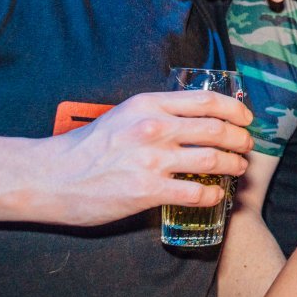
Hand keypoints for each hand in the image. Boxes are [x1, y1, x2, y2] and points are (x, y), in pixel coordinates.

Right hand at [45, 90, 253, 225]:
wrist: (49, 176)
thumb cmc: (86, 147)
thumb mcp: (124, 115)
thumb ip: (157, 113)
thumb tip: (192, 117)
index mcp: (149, 104)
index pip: (207, 100)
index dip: (235, 110)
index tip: (246, 119)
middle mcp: (154, 128)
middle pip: (217, 129)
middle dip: (240, 139)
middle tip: (246, 147)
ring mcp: (152, 159)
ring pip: (212, 159)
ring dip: (233, 165)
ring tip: (237, 169)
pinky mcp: (147, 190)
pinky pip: (195, 192)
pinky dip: (213, 194)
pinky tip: (215, 195)